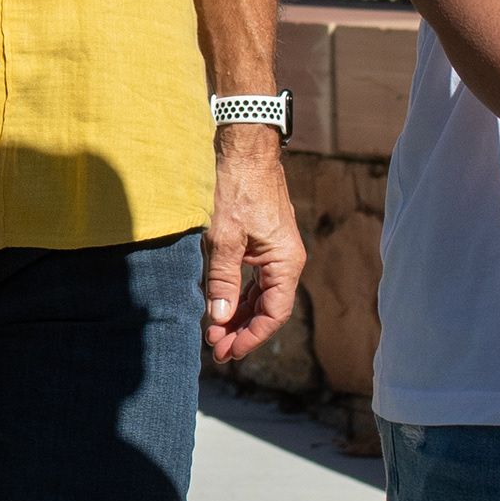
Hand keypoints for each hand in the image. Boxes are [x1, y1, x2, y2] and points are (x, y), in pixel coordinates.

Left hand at [203, 130, 305, 362]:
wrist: (244, 148)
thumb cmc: (236, 188)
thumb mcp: (223, 238)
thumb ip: (221, 280)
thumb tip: (219, 319)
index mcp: (285, 262)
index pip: (274, 313)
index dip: (252, 336)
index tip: (229, 352)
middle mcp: (285, 260)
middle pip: (267, 308)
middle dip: (242, 331)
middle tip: (216, 350)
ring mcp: (273, 251)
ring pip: (259, 295)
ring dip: (238, 316)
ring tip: (214, 334)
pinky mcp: (261, 243)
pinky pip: (253, 279)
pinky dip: (237, 295)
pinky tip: (219, 308)